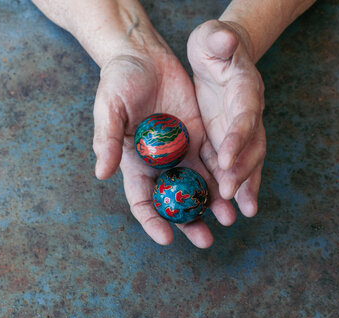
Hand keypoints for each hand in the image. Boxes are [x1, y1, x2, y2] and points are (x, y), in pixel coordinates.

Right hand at [93, 44, 235, 247]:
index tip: (165, 238)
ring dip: (213, 203)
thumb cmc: (118, 81)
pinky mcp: (200, 134)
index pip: (142, 200)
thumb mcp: (108, 108)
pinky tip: (236, 187)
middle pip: (175, 200)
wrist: (143, 55)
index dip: (152, 221)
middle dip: (190, 222)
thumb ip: (106, 140)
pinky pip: (214, 158)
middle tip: (206, 240)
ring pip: (199, 184)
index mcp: (134, 163)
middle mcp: (160, 162)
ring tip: (229, 218)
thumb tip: (102, 173)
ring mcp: (182, 150)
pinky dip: (225, 174)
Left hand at [187, 20, 265, 217]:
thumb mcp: (214, 36)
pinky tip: (228, 205)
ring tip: (244, 212)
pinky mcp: (228, 137)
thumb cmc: (215, 43)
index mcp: (245, 88)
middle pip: (252, 146)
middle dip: (244, 172)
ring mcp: (240, 128)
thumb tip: (225, 38)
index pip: (244, 115)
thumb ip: (220, 40)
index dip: (237, 137)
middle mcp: (248, 113)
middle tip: (233, 196)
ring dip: (246, 186)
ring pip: (248, 160)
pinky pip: (233, 163)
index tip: (225, 160)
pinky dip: (235, 183)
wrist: (222, 53)